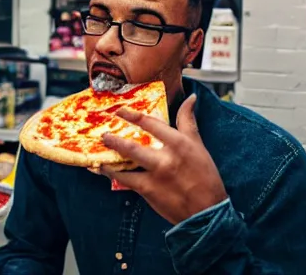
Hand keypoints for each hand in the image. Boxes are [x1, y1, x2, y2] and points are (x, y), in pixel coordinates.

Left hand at [99, 95, 228, 227]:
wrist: (205, 208)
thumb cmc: (205, 175)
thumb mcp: (199, 145)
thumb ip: (188, 121)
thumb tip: (190, 98)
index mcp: (180, 143)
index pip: (152, 124)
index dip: (133, 116)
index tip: (121, 112)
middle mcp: (166, 157)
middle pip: (134, 143)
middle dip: (115, 137)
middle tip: (103, 132)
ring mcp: (155, 174)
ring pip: (127, 159)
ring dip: (111, 153)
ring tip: (100, 147)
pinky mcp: (147, 190)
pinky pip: (124, 179)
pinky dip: (111, 173)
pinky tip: (103, 168)